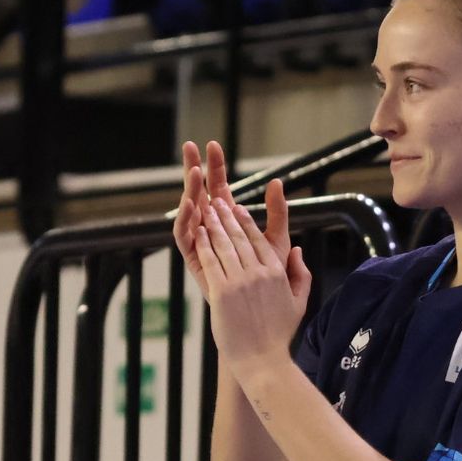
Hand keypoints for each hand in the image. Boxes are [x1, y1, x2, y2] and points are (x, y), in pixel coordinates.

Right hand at [173, 140, 291, 289]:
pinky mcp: (194, 260)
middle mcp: (211, 229)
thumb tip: (278, 182)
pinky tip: (191, 202)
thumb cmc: (270, 281)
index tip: (213, 143)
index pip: (219, 186)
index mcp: (229, 221)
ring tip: (193, 171)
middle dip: (194, 167)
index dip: (216, 166)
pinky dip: (185, 219)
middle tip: (190, 145)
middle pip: (200, 192)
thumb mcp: (277, 241)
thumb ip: (277, 213)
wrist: (261, 316)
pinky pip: (184, 236)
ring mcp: (200, 243)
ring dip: (189, 189)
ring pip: (190, 210)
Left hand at [193, 196, 311, 371]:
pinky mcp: (221, 292)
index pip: (258, 240)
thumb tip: (297, 249)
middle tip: (216, 202)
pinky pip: (211, 262)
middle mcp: (258, 273)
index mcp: (276, 272)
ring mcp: (239, 282)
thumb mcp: (299, 302)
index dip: (245, 222)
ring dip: (213, 225)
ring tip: (205, 211)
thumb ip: (300, 273)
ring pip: (224, 245)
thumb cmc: (279, 334)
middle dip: (226, 217)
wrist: (262, 360)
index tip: (237, 209)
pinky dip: (203, 245)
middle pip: (239, 237)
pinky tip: (197, 234)